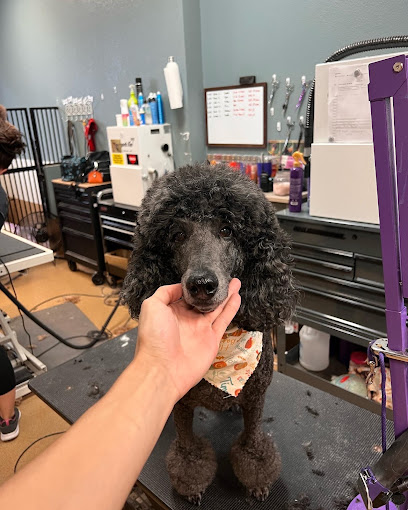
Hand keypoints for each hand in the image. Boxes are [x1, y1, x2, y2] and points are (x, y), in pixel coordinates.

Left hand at [134, 279, 240, 400]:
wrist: (163, 369)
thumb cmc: (154, 338)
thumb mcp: (152, 306)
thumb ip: (165, 293)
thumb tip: (181, 287)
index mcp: (172, 312)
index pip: (187, 296)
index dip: (196, 287)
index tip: (204, 276)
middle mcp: (187, 320)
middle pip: (204, 301)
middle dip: (213, 290)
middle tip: (224, 278)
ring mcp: (200, 330)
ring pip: (217, 308)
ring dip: (227, 295)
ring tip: (235, 283)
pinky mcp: (212, 340)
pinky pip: (223, 321)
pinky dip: (231, 309)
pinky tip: (237, 297)